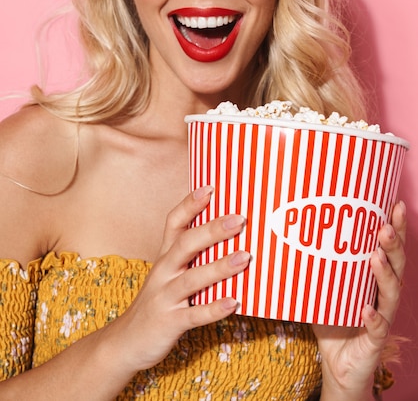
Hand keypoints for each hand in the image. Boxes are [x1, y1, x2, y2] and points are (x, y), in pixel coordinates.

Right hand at [115, 186, 248, 371]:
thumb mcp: (169, 273)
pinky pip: (193, 315)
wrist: (125, 342)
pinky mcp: (169, 322)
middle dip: (212, 230)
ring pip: (192, 278)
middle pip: (185, 244)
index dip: (190, 204)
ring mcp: (165, 297)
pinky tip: (233, 303)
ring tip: (244, 258)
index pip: (174, 223)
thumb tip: (229, 236)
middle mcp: (163, 272)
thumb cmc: (158, 302)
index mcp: (165, 256)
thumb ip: (192, 256)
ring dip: (219, 267)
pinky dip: (213, 308)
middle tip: (238, 219)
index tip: (210, 188)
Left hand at [313, 200, 406, 399]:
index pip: (388, 249)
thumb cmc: (333, 320)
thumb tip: (288, 232)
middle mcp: (383, 295)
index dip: (394, 227)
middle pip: (396, 265)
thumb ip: (315, 264)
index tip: (394, 203)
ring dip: (384, 273)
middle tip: (385, 225)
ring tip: (376, 256)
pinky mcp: (375, 342)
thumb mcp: (323, 287)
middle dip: (393, 244)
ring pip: (391, 293)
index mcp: (374, 278)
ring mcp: (382, 318)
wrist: (337, 365)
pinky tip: (367, 309)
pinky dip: (373, 318)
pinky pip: (378, 329)